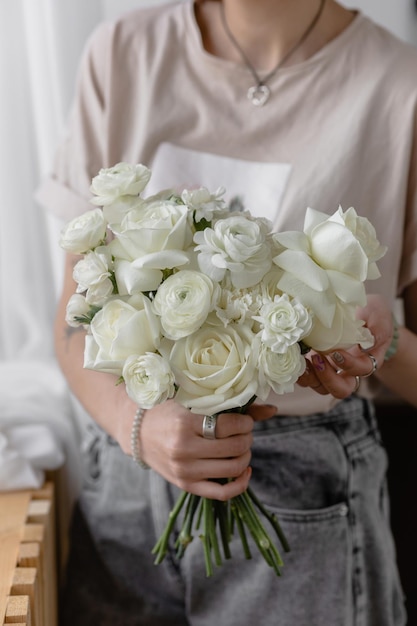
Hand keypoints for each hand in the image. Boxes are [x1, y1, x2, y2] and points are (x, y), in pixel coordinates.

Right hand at [138, 399, 262, 499]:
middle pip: (234, 447)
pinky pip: (223, 493)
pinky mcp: (186, 486)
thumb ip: (231, 406)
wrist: (138, 433)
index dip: (245, 422)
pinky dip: (241, 484)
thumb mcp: (193, 402)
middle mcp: (184, 450)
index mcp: (184, 424)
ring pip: (233, 468)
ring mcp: (185, 471)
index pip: (229, 426)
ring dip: (245, 455)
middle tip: (245, 432)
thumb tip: (273, 409)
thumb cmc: (167, 411)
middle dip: (247, 438)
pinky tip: (244, 470)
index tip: (245, 420)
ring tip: (241, 446)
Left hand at [298, 294, 393, 397]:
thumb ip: (377, 327)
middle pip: (341, 390)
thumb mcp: (377, 314)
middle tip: (317, 358)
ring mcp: (331, 370)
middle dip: (327, 378)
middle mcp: (349, 371)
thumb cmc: (370, 312)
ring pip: (322, 387)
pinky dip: (300, 372)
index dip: (349, 364)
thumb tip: (363, 346)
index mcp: (367, 359)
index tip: (336, 352)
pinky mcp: (316, 365)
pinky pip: (308, 378)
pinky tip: (295, 356)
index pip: (361, 370)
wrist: (357, 310)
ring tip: (303, 359)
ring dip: (311, 377)